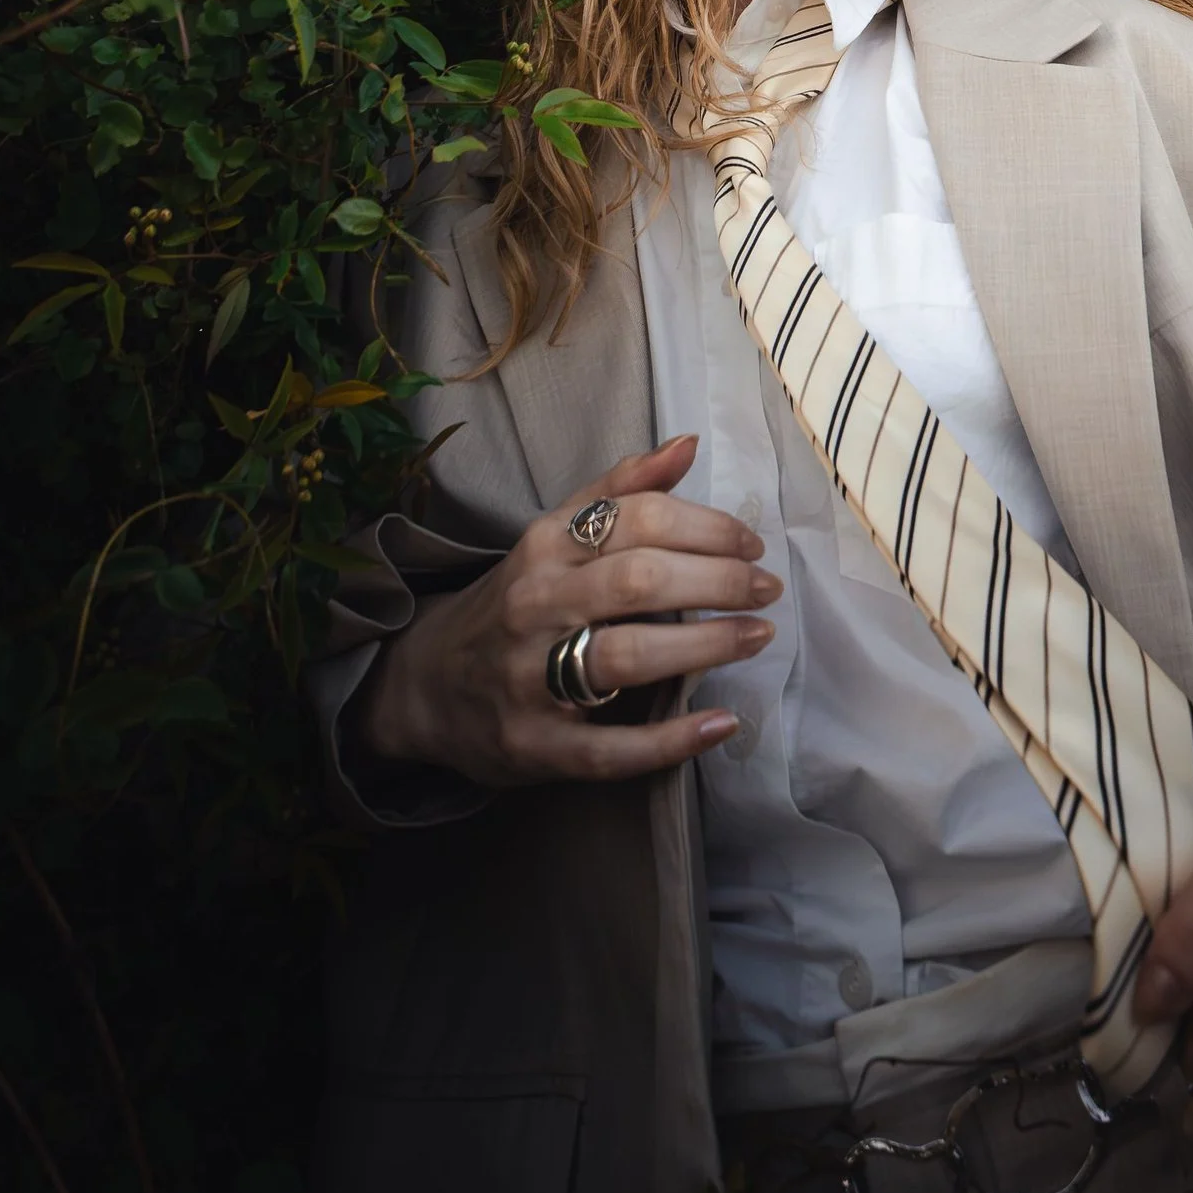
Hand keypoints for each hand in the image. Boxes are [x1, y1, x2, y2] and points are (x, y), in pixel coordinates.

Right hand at [357, 433, 776, 787]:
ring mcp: (530, 678)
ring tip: (757, 637)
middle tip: (766, 592)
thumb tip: (687, 445)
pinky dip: (673, 738)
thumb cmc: (516, 600)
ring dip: (707, 645)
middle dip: (718, 582)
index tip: (751, 545)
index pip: (638, 520)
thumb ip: (619, 491)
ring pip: (628, 656)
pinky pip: (612, 747)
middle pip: (640, 581)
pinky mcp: (535, 744)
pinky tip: (721, 723)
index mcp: (543, 546)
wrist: (426, 684)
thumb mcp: (552, 535)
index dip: (707, 528)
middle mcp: (535, 604)